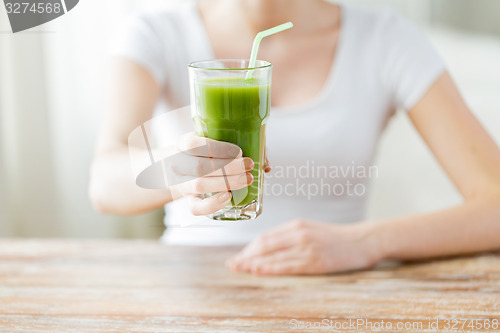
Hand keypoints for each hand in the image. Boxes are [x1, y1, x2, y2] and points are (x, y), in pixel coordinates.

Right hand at [168, 133, 270, 215]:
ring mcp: (182, 184)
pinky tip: (227, 198)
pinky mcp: (188, 199)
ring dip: (226, 183)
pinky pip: (195, 207)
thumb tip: (265, 163)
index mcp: (183, 144)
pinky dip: (212, 204)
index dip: (218, 149)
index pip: (194, 144)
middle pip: (200, 167)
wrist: (177, 168)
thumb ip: (237, 146)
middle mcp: (179, 164)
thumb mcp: (211, 141)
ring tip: (247, 179)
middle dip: (228, 167)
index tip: (238, 151)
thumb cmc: (203, 152)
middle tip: (248, 165)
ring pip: (199, 185)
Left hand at [226, 219, 381, 274]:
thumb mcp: (312, 231)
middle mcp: (299, 233)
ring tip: (239, 269)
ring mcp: (307, 246)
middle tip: (232, 264)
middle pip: (265, 245)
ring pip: (272, 254)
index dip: (249, 248)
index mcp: (297, 225)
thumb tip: (269, 248)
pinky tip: (258, 271)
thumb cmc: (337, 238)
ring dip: (253, 262)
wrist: (364, 240)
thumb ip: (292, 237)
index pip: (266, 237)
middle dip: (246, 255)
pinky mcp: (316, 260)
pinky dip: (270, 268)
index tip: (237, 257)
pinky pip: (287, 265)